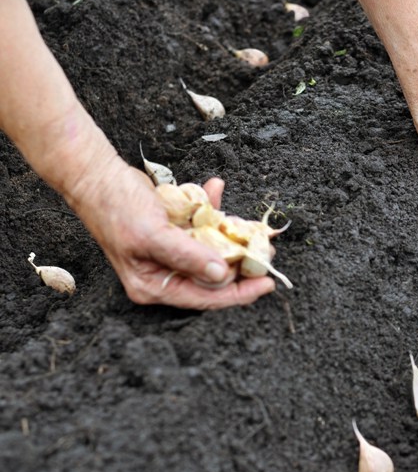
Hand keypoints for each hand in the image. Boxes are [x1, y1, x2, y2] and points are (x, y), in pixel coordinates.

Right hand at [67, 156, 274, 308]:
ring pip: (213, 250)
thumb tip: (221, 275)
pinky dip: (213, 209)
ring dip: (232, 235)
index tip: (267, 282)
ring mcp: (172, 252)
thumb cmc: (116, 208)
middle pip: (214, 276)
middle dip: (242, 262)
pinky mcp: (176, 231)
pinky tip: (215, 188)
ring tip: (253, 225)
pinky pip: (204, 226)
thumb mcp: (153, 236)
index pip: (205, 298)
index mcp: (155, 285)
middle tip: (266, 249)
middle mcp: (165, 273)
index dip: (239, 293)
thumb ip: (188, 257)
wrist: (96, 173)